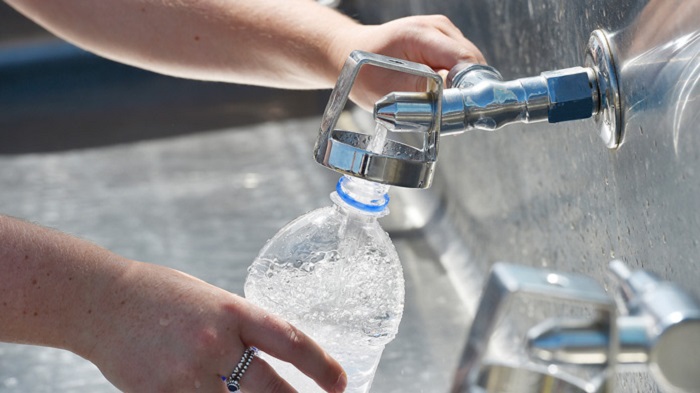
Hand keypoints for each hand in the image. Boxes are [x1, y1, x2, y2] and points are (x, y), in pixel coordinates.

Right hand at [78, 261, 345, 392]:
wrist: (102, 301)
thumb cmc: (161, 296)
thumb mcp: (211, 299)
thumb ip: (240, 329)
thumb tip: (270, 359)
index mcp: (233, 311)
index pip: (291, 341)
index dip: (322, 366)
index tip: (340, 383)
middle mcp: (215, 343)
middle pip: (271, 389)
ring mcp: (186, 374)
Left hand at [328, 15, 485, 109]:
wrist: (349, 54)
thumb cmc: (363, 71)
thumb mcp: (388, 87)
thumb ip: (423, 90)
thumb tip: (456, 96)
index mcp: (422, 34)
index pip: (466, 61)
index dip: (469, 88)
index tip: (461, 111)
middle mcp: (438, 28)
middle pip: (472, 63)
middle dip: (464, 89)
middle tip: (446, 111)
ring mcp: (443, 32)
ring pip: (469, 65)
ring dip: (458, 86)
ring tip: (436, 100)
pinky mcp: (443, 41)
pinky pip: (460, 65)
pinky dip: (453, 81)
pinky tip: (434, 90)